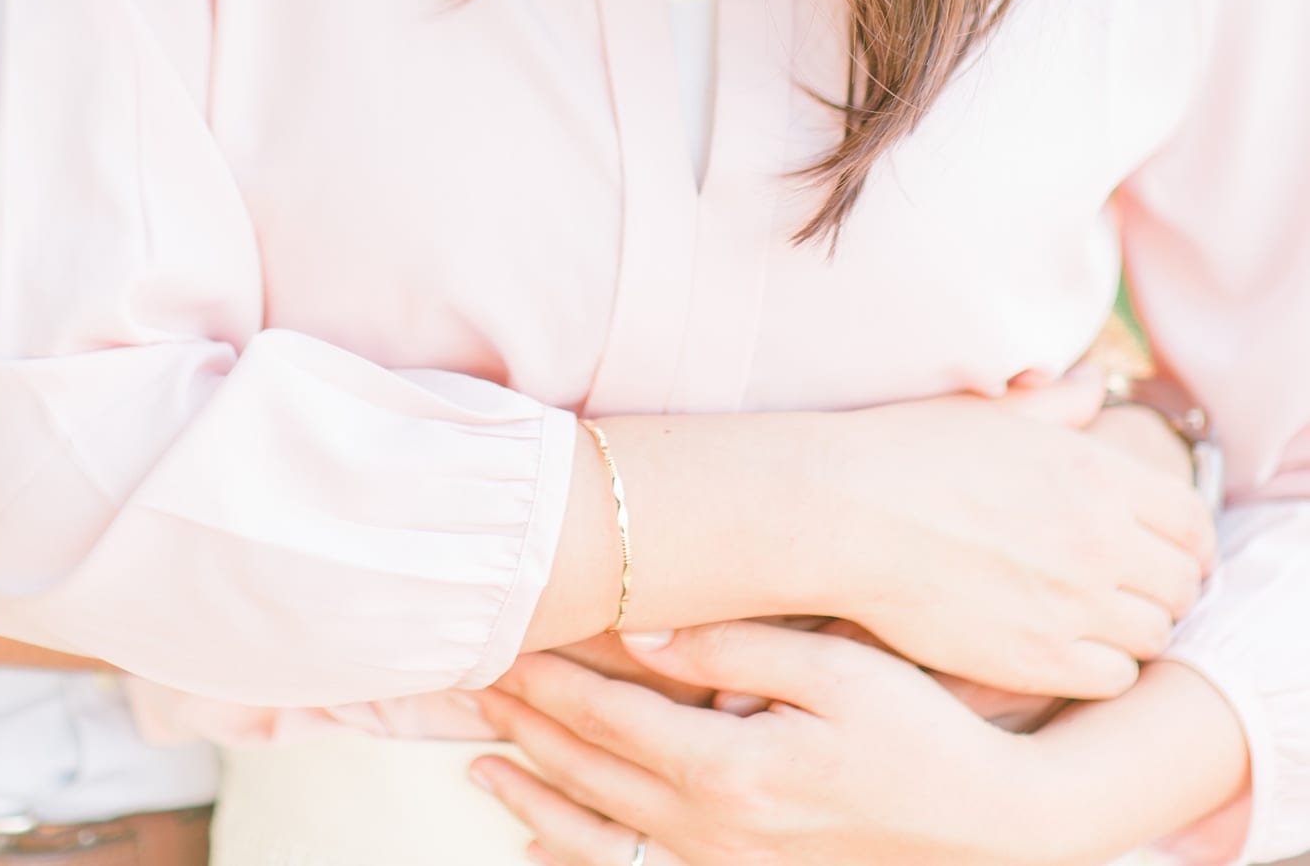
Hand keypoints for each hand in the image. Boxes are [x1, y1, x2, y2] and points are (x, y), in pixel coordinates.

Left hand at [474, 624, 1047, 865]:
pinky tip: (542, 839)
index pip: (610, 717)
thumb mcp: (839, 669)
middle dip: (528, 725)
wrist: (994, 828)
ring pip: (602, 834)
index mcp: (731, 768)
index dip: (549, 679)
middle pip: (592, 772)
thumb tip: (642, 622)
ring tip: (482, 759)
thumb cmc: (921, 734)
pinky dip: (580, 856)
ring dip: (537, 793)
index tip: (502, 642)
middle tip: (472, 683)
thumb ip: (736, 646)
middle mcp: (715, 829)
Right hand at [821, 367, 1213, 697]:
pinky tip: (1067, 645)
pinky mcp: (1039, 659)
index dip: (1189, 540)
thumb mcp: (991, 413)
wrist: (844, 514)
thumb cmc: (908, 452)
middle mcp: (1097, 540)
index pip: (1191, 520)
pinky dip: (1102, 666)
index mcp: (1094, 474)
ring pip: (1154, 634)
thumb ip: (1055, 402)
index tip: (1169, 550)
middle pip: (1182, 582)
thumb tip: (1090, 380)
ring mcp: (1072, 605)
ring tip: (1097, 618)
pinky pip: (1114, 678)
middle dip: (1165, 585)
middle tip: (1131, 587)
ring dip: (1134, 627)